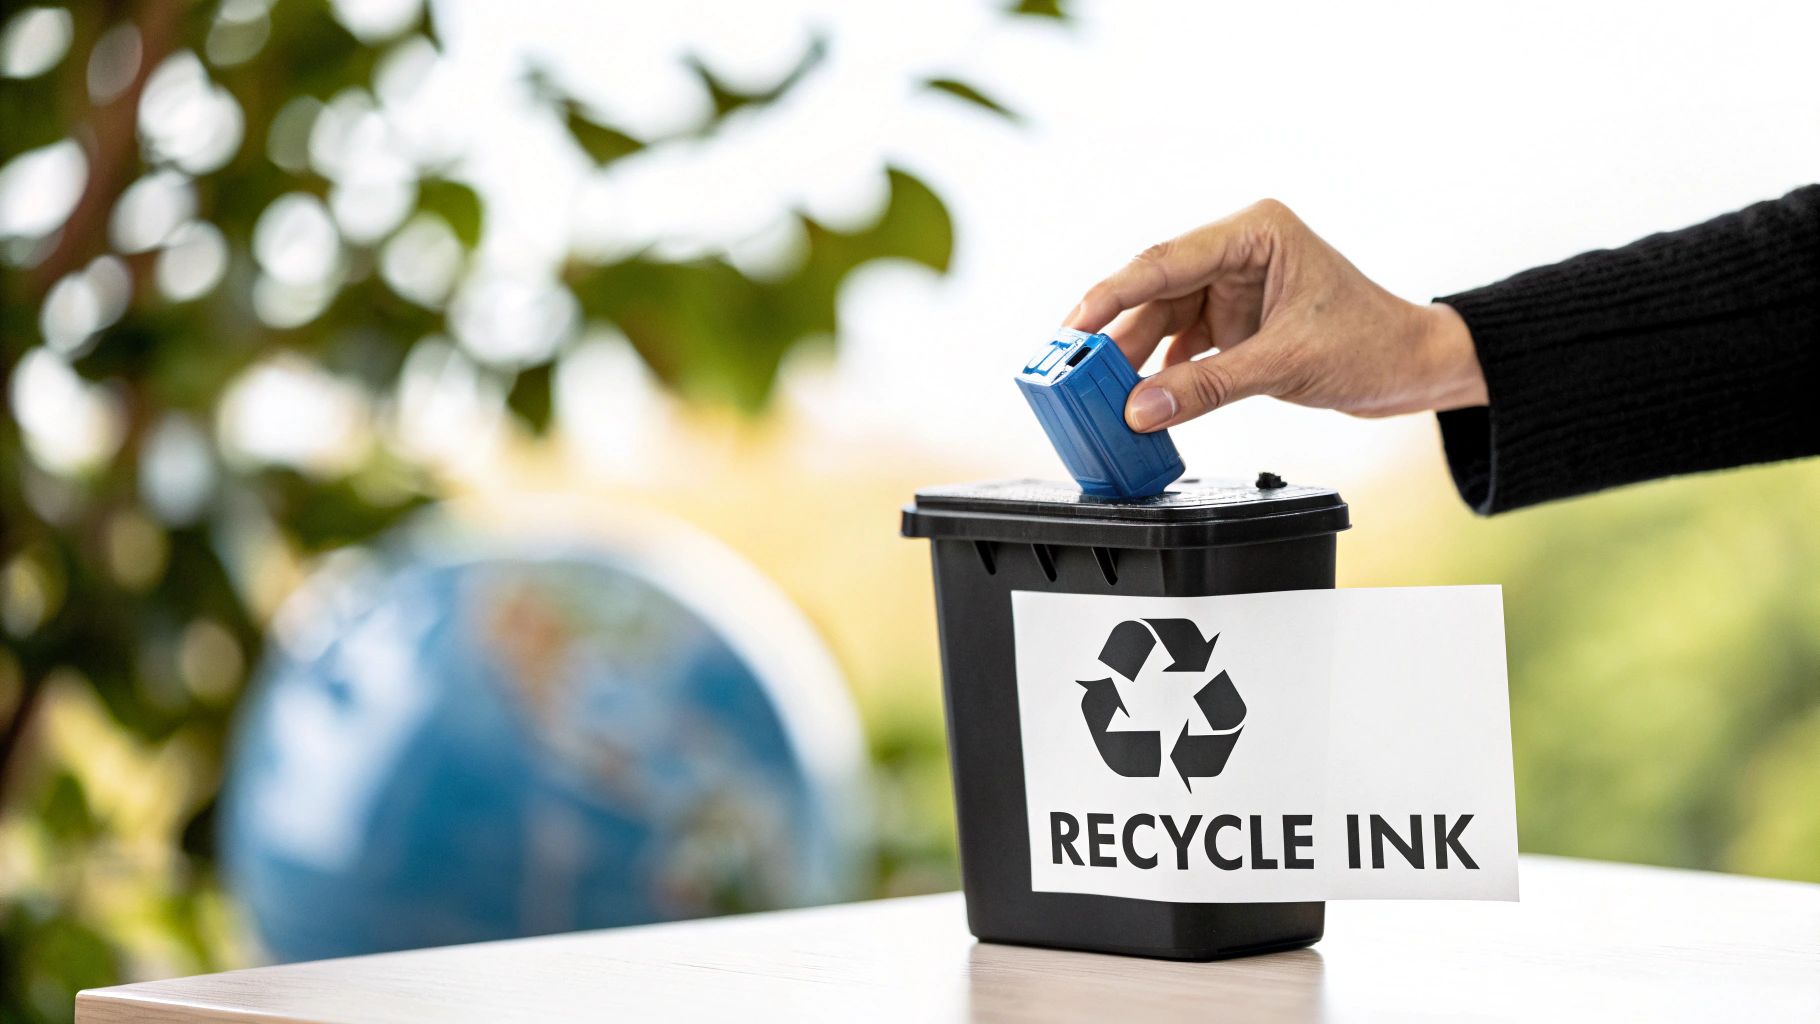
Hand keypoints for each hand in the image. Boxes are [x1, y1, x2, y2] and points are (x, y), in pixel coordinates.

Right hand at [1064, 199, 1487, 431]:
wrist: (1415, 368)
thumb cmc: (1373, 343)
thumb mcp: (1285, 366)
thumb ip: (1208, 387)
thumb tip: (1140, 410)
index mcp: (1255, 232)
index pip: (1166, 260)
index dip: (1112, 294)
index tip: (1074, 326)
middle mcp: (1238, 251)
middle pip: (1155, 290)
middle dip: (1115, 333)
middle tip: (1072, 370)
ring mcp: (1234, 286)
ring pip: (1162, 319)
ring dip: (1133, 358)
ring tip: (1098, 392)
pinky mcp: (1235, 321)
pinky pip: (1181, 344)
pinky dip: (1160, 373)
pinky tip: (1138, 398)